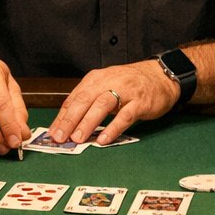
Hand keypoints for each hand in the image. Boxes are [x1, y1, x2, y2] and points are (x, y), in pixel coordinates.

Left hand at [49, 61, 179, 144]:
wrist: (161, 75)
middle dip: (70, 119)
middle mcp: (108, 81)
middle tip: (60, 137)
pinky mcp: (140, 102)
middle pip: (84, 100)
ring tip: (77, 138)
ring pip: (102, 105)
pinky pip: (125, 116)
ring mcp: (126, 91)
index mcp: (96, 78)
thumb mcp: (106, 86)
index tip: (52, 133)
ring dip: (88, 122)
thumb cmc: (130, 84)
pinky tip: (104, 139)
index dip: (62, 116)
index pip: (74, 98)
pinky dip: (113, 128)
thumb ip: (89, 101)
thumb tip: (68, 123)